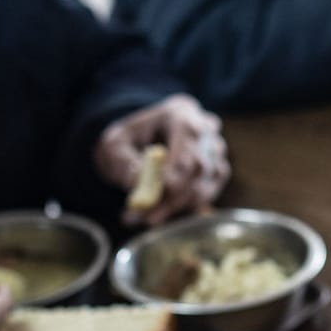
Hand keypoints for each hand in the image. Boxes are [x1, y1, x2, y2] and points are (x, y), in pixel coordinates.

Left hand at [95, 94, 229, 224]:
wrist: (140, 143)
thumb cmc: (128, 141)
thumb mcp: (114, 147)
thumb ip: (124, 163)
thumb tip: (137, 184)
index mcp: (181, 113)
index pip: (189, 139)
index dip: (176, 168)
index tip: (156, 195)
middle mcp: (205, 129)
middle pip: (199, 166)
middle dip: (171, 197)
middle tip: (144, 217)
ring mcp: (215, 151)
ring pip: (203, 185)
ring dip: (174, 207)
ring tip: (141, 217)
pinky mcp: (217, 172)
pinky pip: (206, 195)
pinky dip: (183, 208)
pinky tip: (159, 212)